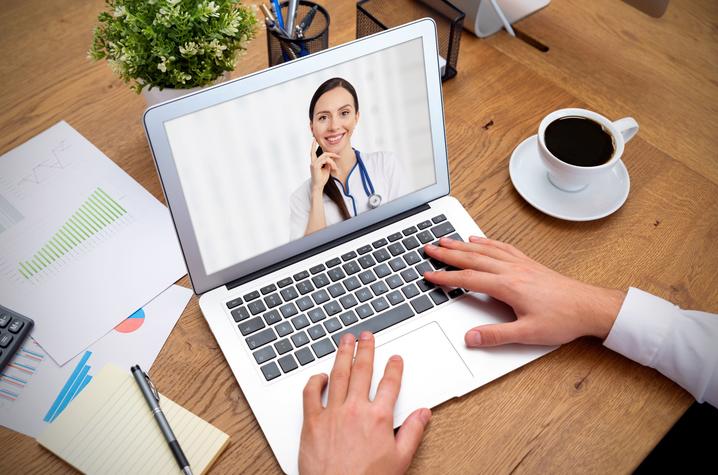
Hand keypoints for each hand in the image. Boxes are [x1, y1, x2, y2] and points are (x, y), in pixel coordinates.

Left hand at [299, 332, 430, 474]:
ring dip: (343, 355)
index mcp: (379, 418)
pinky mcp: (312, 422)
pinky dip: (315, 381)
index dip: (394, 368)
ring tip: (346, 341)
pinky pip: (310, 394)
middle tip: (366, 336)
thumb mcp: (400, 460)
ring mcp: (332, 414)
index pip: (390, 384)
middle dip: (366, 350)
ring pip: (338, 375)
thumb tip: (422, 414)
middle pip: (362, 371)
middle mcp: (355, 410)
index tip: (395, 359)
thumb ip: (412, 432)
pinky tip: (320, 375)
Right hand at [309, 139, 339, 193]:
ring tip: (335, 168)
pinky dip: (330, 163)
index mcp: (314, 162)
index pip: (313, 152)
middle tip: (338, 156)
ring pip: (325, 157)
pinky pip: (325, 160)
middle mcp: (313, 162)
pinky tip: (333, 168)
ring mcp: (313, 164)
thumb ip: (327, 163)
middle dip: (332, 154)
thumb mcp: (326, 169)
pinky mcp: (315, 166)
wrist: (318, 186)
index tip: (314, 140)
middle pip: (324, 154)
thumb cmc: (322, 179)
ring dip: (332, 162)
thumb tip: (330, 159)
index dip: (313, 145)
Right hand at [423, 236, 626, 346]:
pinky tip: (478, 239)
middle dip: (448, 253)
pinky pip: (502, 247)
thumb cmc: (563, 319)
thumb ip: (496, 335)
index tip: (429, 275)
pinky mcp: (528, 264)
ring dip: (463, 245)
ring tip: (446, 240)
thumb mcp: (528, 334)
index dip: (446, 278)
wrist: (589, 307)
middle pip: (472, 258)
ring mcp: (520, 264)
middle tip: (429, 248)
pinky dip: (486, 242)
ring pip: (485, 250)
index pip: (468, 280)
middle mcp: (512, 270)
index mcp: (508, 286)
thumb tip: (471, 338)